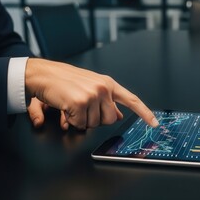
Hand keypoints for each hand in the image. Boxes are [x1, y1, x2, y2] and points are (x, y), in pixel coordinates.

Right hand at [25, 58, 158, 129]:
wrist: (44, 74)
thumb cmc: (66, 81)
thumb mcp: (92, 87)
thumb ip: (107, 101)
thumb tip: (119, 115)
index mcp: (108, 84)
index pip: (132, 100)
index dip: (145, 113)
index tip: (155, 123)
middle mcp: (103, 88)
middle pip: (110, 120)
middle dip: (96, 119)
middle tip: (83, 108)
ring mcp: (92, 95)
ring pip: (94, 124)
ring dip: (82, 120)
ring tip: (73, 106)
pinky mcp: (79, 103)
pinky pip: (80, 124)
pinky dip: (71, 121)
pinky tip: (66, 108)